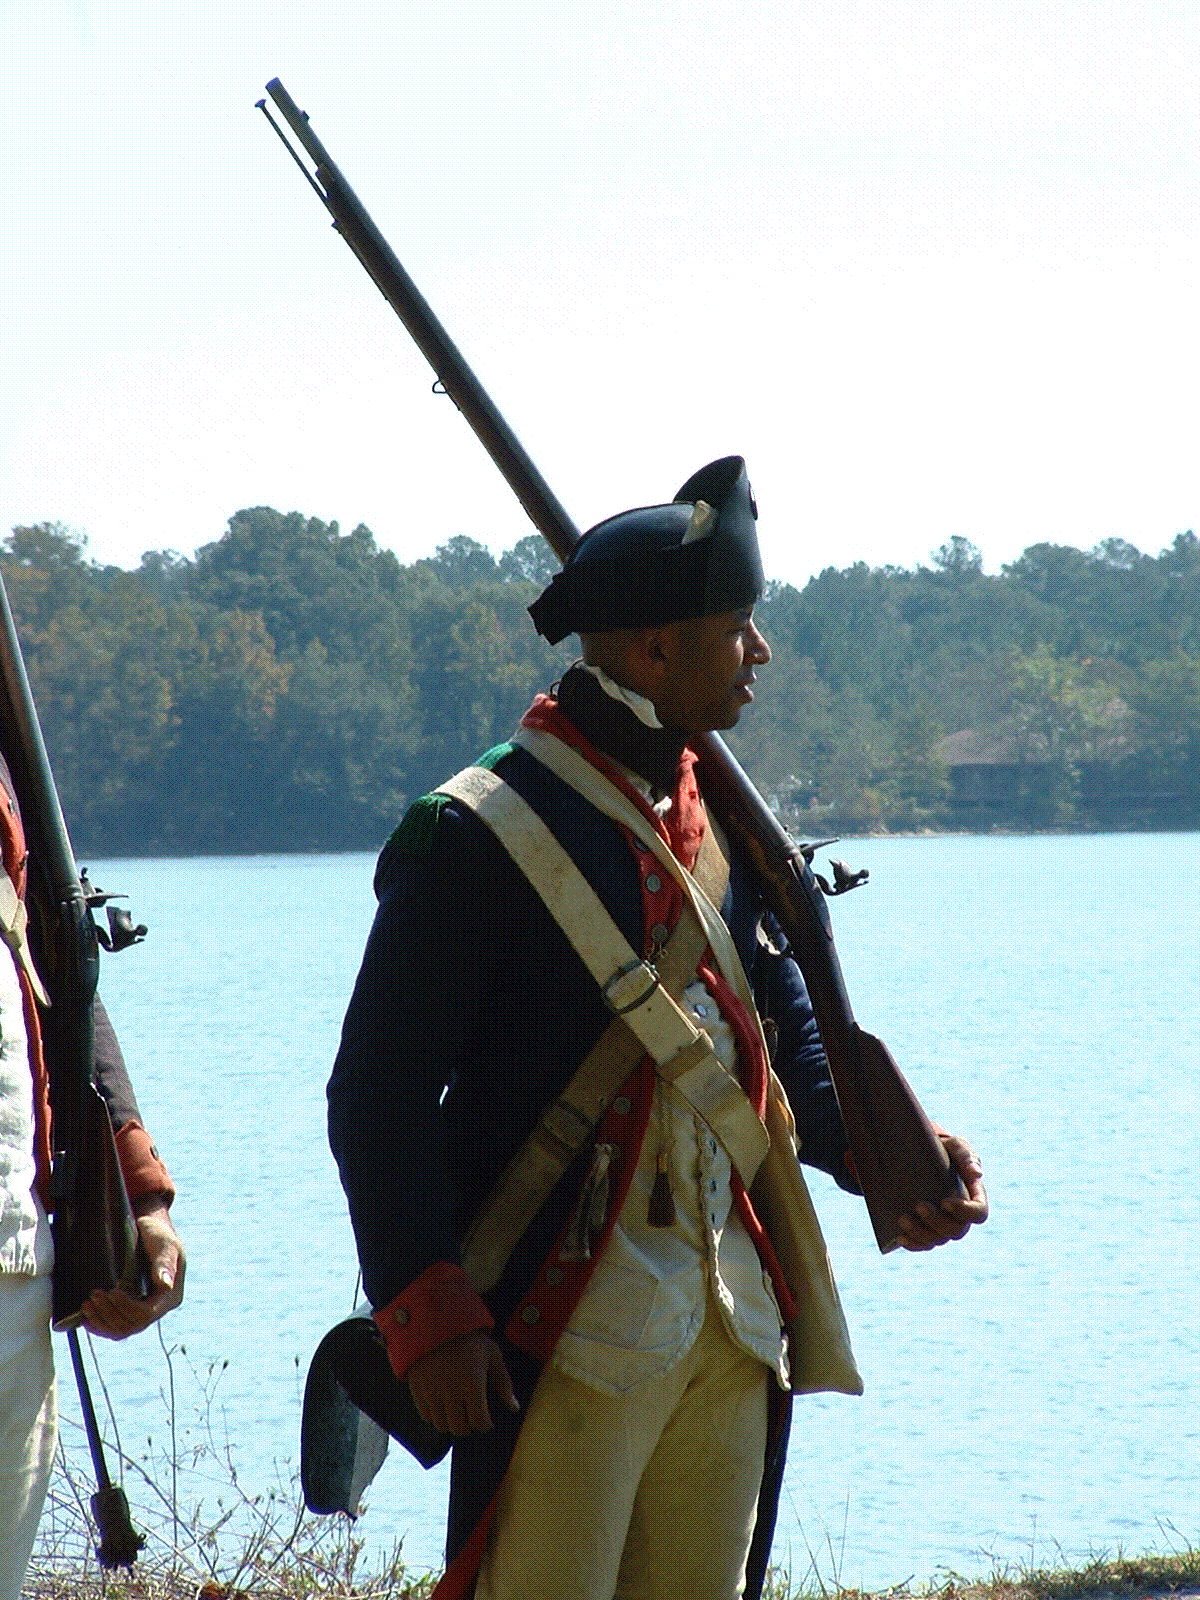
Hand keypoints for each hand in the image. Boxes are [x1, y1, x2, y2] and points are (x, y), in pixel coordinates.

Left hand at [80, 1200, 185, 1339]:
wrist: (148, 1230)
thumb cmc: (157, 1233)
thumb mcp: (164, 1244)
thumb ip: (165, 1263)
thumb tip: (165, 1284)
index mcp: (170, 1296)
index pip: (146, 1314)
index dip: (126, 1307)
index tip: (111, 1291)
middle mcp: (158, 1308)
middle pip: (132, 1326)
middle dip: (109, 1313)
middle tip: (93, 1294)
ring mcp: (143, 1311)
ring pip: (121, 1331)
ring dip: (101, 1321)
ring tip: (86, 1304)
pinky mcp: (130, 1310)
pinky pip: (114, 1328)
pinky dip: (99, 1325)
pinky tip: (86, 1317)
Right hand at [406, 1330, 518, 1436]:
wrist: (436, 1323)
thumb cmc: (469, 1339)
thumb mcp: (492, 1355)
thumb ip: (503, 1383)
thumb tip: (514, 1408)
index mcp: (472, 1386)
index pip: (479, 1422)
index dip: (485, 1424)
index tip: (487, 1420)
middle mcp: (451, 1395)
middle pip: (459, 1428)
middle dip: (468, 1426)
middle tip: (471, 1416)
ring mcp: (431, 1394)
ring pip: (441, 1425)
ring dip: (451, 1422)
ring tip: (456, 1412)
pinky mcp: (416, 1391)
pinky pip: (425, 1416)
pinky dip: (434, 1416)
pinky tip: (441, 1406)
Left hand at [896, 1129, 987, 1251]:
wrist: (922, 1154)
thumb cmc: (945, 1150)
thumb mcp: (957, 1147)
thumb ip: (966, 1156)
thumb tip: (977, 1174)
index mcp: (974, 1198)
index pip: (978, 1214)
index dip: (964, 1212)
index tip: (945, 1202)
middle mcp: (961, 1217)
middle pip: (956, 1231)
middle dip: (937, 1222)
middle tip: (919, 1206)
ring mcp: (944, 1225)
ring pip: (938, 1240)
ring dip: (921, 1233)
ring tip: (903, 1218)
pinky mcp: (926, 1229)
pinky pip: (923, 1244)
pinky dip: (913, 1244)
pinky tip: (900, 1237)